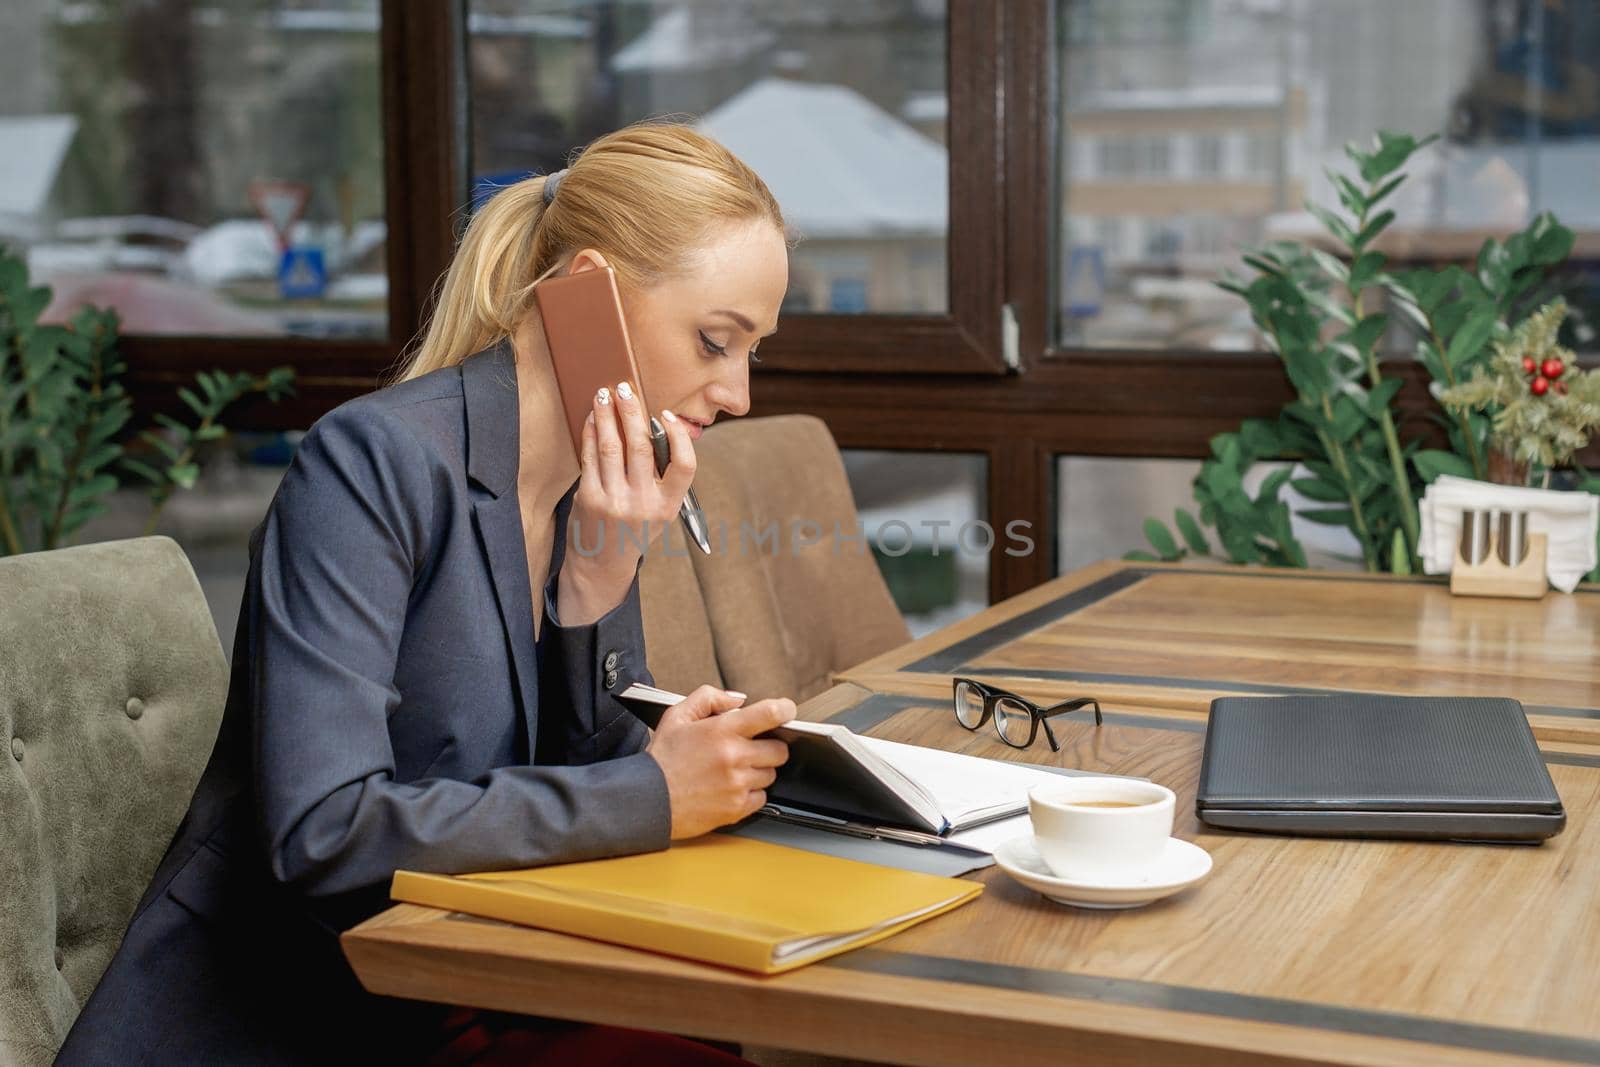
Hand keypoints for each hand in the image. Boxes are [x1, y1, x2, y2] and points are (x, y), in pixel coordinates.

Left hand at [558, 381, 695, 624]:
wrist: (601, 566)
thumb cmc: (633, 531)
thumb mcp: (658, 511)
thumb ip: (660, 478)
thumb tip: (656, 428)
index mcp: (669, 507)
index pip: (685, 466)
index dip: (678, 436)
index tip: (666, 415)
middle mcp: (644, 504)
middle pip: (643, 447)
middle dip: (632, 412)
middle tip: (625, 388)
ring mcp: (615, 502)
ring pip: (613, 447)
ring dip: (608, 416)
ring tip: (604, 395)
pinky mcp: (590, 499)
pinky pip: (591, 458)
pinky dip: (591, 434)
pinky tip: (592, 419)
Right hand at [645, 685, 796, 838]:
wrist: (648, 800)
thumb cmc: (663, 758)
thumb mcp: (677, 715)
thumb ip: (709, 698)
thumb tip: (738, 700)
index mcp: (722, 730)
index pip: (770, 713)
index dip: (784, 710)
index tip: (786, 711)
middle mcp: (734, 757)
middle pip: (779, 749)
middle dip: (769, 747)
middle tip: (750, 749)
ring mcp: (738, 784)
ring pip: (771, 774)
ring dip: (759, 771)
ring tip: (734, 770)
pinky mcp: (737, 808)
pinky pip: (762, 797)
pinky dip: (752, 793)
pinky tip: (731, 788)